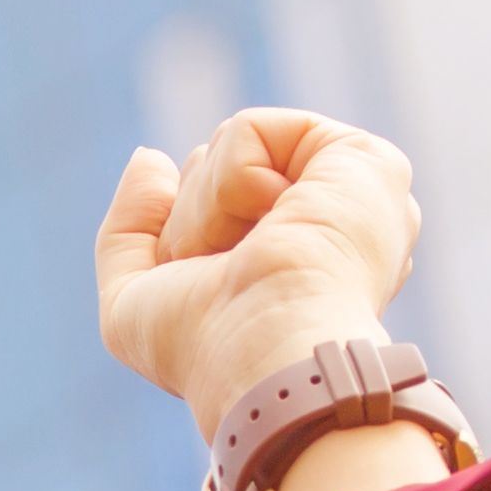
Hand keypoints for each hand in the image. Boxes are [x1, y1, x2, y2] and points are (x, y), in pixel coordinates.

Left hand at [94, 108, 423, 433]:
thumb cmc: (206, 354)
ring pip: (226, 147)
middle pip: (210, 168)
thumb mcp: (131, 303)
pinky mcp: (362, 158)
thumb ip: (128, 226)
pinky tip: (274, 226)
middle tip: (225, 277)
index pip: (206, 203)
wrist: (266, 359)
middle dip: (191, 223)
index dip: (181, 242)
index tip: (208, 295)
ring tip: (248, 258)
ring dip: (206, 211)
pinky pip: (249, 130)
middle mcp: (327, 222)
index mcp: (289, 257)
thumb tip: (150, 157)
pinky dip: (232, 183)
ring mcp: (350, 190)